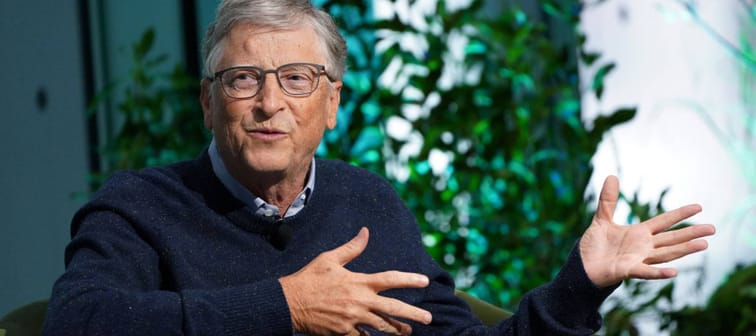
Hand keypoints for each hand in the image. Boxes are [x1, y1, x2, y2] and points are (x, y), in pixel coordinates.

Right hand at [279, 227, 432, 335]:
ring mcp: (353, 319)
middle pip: (393, 309)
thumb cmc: (309, 278)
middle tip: (429, 318)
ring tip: (408, 332)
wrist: (289, 303)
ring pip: (382, 327)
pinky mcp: (344, 333)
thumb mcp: (329, 258)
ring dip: (397, 329)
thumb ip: (351, 248)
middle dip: (413, 314)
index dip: (410, 280)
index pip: (390, 279)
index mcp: (359, 282)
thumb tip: (365, 232)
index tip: (425, 282)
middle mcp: (360, 301)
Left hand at [579, 176, 715, 286]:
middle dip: (691, 233)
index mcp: (639, 233)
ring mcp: (637, 259)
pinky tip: (673, 272)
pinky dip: (658, 273)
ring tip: (703, 244)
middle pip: (671, 238)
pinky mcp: (627, 271)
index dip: (680, 214)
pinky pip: (645, 272)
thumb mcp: (602, 219)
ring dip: (683, 250)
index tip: (698, 207)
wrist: (582, 267)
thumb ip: (608, 200)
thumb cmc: (595, 246)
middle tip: (712, 228)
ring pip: (665, 254)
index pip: (664, 221)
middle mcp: (643, 246)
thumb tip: (612, 176)